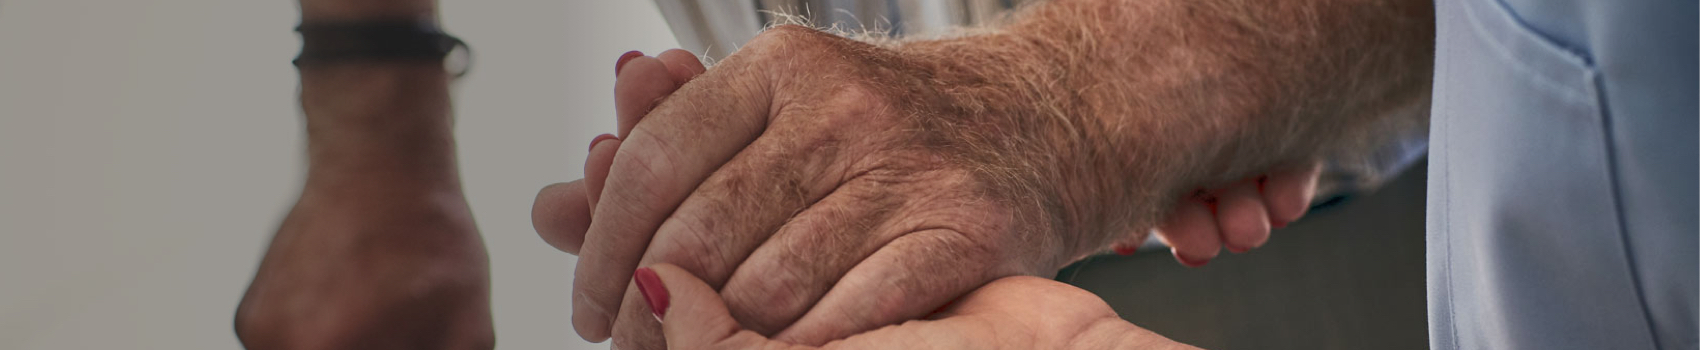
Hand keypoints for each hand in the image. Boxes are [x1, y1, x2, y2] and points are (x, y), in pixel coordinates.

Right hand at [236, 2, 490, 345]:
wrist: (374, 152)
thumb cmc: (432, 231)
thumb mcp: (470, 317)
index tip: (411, 339)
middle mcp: (280, 344)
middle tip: (400, 321)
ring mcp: (256, 330)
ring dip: (349, 346)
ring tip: (381, 302)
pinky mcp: (245, 314)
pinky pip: (291, 343)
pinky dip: (325, 331)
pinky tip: (354, 293)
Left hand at [552, 25, 1289, 348]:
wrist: (1054, 118)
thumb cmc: (899, 128)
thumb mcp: (784, 114)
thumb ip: (667, 155)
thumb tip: (553, 208)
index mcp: (783, 65)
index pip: (652, 161)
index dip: (603, 243)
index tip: (593, 298)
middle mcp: (844, 109)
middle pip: (700, 235)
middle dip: (651, 308)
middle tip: (634, 342)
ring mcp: (908, 171)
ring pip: (766, 290)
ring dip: (720, 340)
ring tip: (708, 349)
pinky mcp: (964, 234)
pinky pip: (846, 321)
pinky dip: (800, 348)